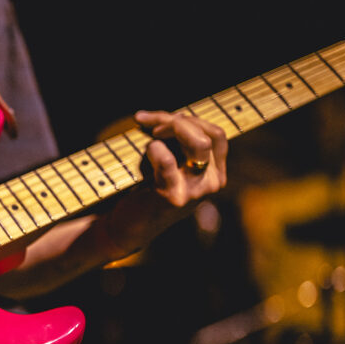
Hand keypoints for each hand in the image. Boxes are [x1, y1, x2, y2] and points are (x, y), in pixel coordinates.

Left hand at [100, 110, 227, 256]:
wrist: (128, 227)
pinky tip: (146, 152)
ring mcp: (195, 191)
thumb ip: (179, 143)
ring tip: (150, 135)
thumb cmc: (147, 191)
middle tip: (151, 125)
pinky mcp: (172, 196)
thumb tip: (178, 115)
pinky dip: (153, 148)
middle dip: (178, 121)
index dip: (190, 119)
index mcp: (215, 173)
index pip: (216, 134)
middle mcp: (212, 183)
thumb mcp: (172, 165)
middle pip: (209, 135)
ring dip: (170, 129)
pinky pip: (167, 159)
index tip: (162, 119)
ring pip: (198, 143)